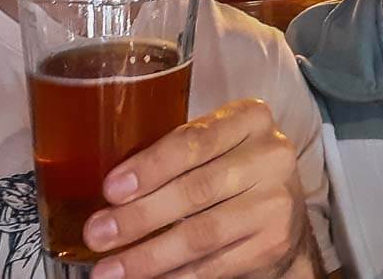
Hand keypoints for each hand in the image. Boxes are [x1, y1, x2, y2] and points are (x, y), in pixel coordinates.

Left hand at [84, 99, 316, 278]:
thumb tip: (113, 188)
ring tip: (111, 268)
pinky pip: (215, 265)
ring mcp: (276, 201)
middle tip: (99, 233)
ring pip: (203, 233)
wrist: (283, 209)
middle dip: (140, 216)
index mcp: (250, 119)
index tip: (111, 189)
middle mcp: (271, 155)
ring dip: (150, 255)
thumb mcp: (217, 143)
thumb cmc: (235, 167)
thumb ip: (177, 153)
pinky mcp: (275, 241)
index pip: (195, 140)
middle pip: (197, 189)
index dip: (150, 167)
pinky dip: (176, 276)